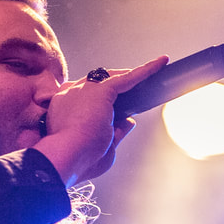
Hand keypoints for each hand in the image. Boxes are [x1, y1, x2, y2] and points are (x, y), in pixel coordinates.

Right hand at [35, 55, 167, 185]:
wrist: (67, 157)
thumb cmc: (78, 159)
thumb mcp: (98, 147)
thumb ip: (114, 132)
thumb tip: (129, 121)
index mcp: (62, 108)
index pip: (83, 97)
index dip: (97, 100)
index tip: (109, 107)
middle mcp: (70, 94)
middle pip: (97, 84)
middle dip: (115, 86)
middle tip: (134, 92)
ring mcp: (85, 89)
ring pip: (112, 78)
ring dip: (130, 75)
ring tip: (153, 70)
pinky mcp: (102, 89)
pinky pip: (128, 77)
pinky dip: (146, 70)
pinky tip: (161, 63)